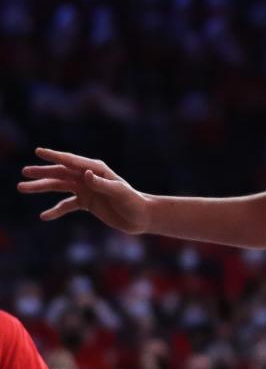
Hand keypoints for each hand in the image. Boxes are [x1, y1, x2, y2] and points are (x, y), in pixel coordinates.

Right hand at [18, 148, 151, 232]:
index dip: (55, 156)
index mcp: (96, 169)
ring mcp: (86, 189)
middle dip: (42, 172)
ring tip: (22, 188)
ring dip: (42, 187)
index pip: (72, 161)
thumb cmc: (133, 201)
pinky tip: (44, 216)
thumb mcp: (119, 193)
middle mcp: (89, 177)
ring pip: (59, 186)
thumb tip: (86, 174)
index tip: (38, 151)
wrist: (141, 217)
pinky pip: (67, 205)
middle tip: (24, 172)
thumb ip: (102, 184)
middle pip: (61, 173)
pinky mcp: (87, 202)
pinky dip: (55, 210)